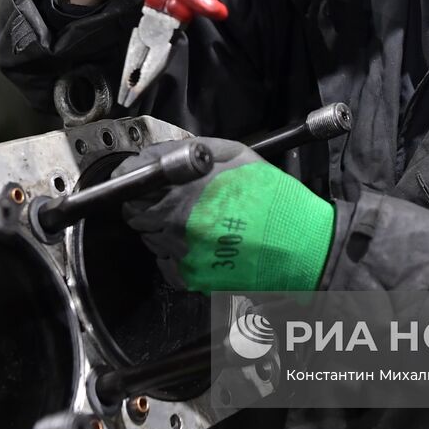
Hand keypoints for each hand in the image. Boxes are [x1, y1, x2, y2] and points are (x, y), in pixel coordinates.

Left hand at [117, 138, 334, 292]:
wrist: (298, 244)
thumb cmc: (271, 197)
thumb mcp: (234, 153)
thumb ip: (190, 149)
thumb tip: (157, 152)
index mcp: (182, 191)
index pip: (130, 181)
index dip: (131, 174)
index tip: (135, 173)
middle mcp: (175, 225)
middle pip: (136, 213)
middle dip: (146, 202)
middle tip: (171, 197)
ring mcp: (181, 255)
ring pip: (151, 239)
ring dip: (162, 228)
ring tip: (196, 220)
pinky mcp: (191, 278)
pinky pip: (167, 264)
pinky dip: (175, 254)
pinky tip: (200, 243)